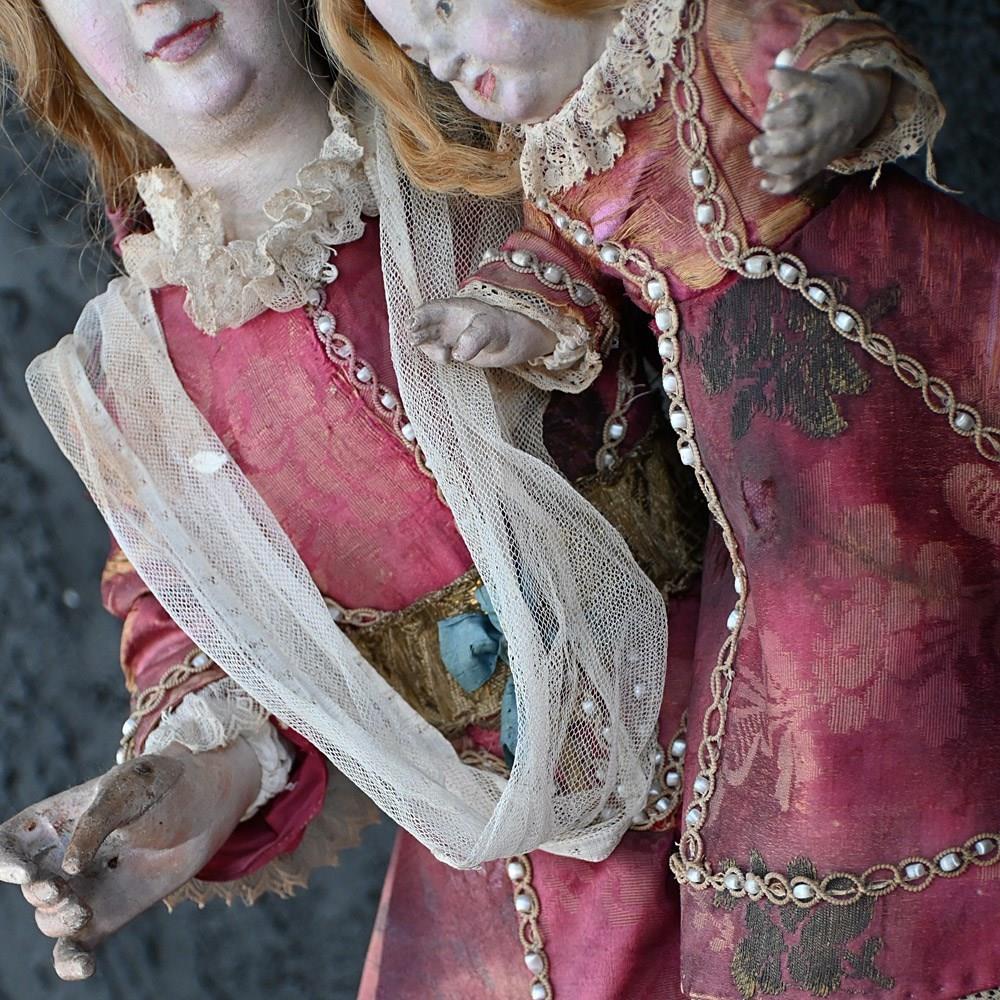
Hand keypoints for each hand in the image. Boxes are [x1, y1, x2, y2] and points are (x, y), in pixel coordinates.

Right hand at [0, 740, 260, 980]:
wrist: (208, 806)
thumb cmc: (164, 786)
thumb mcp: (130, 789)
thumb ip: (95, 823)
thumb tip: (69, 869)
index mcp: (57, 820)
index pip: (8, 843)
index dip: (4, 861)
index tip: (24, 871)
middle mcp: (63, 858)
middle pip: (27, 886)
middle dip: (38, 893)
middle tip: (62, 891)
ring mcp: (85, 888)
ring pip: (49, 919)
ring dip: (59, 920)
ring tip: (84, 910)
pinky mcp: (108, 914)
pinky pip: (75, 947)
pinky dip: (71, 962)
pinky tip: (83, 966)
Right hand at [409, 298, 557, 367]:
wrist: (518, 342)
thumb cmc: (506, 328)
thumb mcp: (492, 328)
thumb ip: (475, 337)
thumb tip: (457, 353)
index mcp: (454, 308)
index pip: (430, 309)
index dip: (418, 316)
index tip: (413, 327)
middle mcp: (448, 321)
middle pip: (423, 324)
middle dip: (417, 333)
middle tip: (417, 342)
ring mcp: (450, 336)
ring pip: (427, 340)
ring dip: (427, 348)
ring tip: (443, 357)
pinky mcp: (454, 350)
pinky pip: (437, 353)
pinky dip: (436, 357)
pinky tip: (448, 360)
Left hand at [750, 62, 890, 194]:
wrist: (859, 108)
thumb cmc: (823, 93)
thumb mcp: (812, 79)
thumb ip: (789, 76)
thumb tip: (770, 73)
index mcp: (818, 103)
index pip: (798, 110)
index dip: (777, 116)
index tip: (765, 119)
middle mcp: (819, 128)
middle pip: (796, 141)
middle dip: (771, 145)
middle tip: (756, 143)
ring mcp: (818, 149)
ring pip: (796, 164)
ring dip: (773, 165)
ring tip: (757, 159)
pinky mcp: (815, 165)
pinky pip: (800, 180)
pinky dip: (781, 186)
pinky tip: (764, 183)